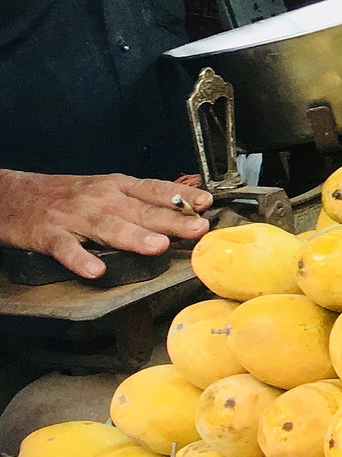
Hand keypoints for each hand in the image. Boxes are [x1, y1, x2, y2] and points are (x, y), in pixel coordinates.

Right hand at [0, 171, 211, 278]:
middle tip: (197, 229)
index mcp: (116, 186)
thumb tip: (185, 214)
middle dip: (171, 220)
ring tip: (158, 247)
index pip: (155, 189)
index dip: (181, 196)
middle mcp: (100, 198)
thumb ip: (141, 203)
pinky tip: (96, 270)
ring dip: (134, 237)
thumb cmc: (68, 196)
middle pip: (140, 211)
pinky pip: (67, 248)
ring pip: (109, 227)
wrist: (12, 196)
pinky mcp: (50, 235)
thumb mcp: (107, 191)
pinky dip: (81, 259)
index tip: (207, 203)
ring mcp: (75, 217)